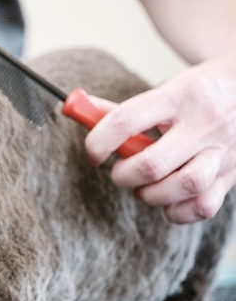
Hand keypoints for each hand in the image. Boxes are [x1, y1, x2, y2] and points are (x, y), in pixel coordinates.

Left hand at [85, 53, 235, 223]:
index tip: (92, 153)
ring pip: (183, 187)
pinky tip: (168, 200)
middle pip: (152, 164)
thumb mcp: (167, 89)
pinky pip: (203, 205)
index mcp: (181, 95)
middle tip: (120, 173)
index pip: (126, 120)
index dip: (99, 141)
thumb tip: (79, 112)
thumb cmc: (201, 92)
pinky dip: (178, 211)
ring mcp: (224, 150)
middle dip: (123, 175)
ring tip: (142, 188)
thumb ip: (124, 108)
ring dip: (151, 195)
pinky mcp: (235, 174)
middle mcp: (205, 122)